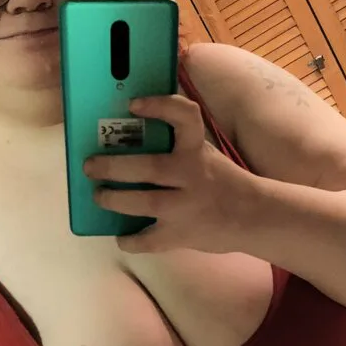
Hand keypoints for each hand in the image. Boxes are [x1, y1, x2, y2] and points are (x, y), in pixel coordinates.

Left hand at [83, 94, 254, 253]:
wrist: (255, 217)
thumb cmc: (223, 182)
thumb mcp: (206, 154)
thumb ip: (178, 146)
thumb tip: (130, 138)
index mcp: (197, 151)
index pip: (184, 116)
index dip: (159, 106)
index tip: (133, 104)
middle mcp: (191, 176)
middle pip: (147, 167)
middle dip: (112, 166)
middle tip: (90, 165)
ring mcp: (185, 208)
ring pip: (142, 203)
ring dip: (113, 200)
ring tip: (99, 196)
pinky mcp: (182, 235)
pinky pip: (148, 240)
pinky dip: (130, 241)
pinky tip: (122, 237)